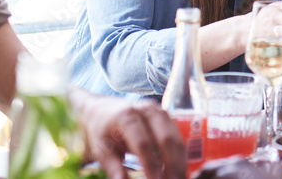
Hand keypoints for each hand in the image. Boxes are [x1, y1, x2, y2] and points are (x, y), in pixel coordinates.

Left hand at [71, 90, 185, 178]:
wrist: (104, 110)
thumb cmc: (102, 130)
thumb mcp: (100, 147)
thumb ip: (112, 165)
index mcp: (128, 116)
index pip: (143, 144)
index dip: (150, 165)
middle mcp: (148, 110)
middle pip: (166, 139)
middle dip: (172, 165)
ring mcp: (161, 113)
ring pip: (177, 139)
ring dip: (180, 163)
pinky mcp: (168, 118)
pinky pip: (178, 139)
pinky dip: (180, 157)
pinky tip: (178, 171)